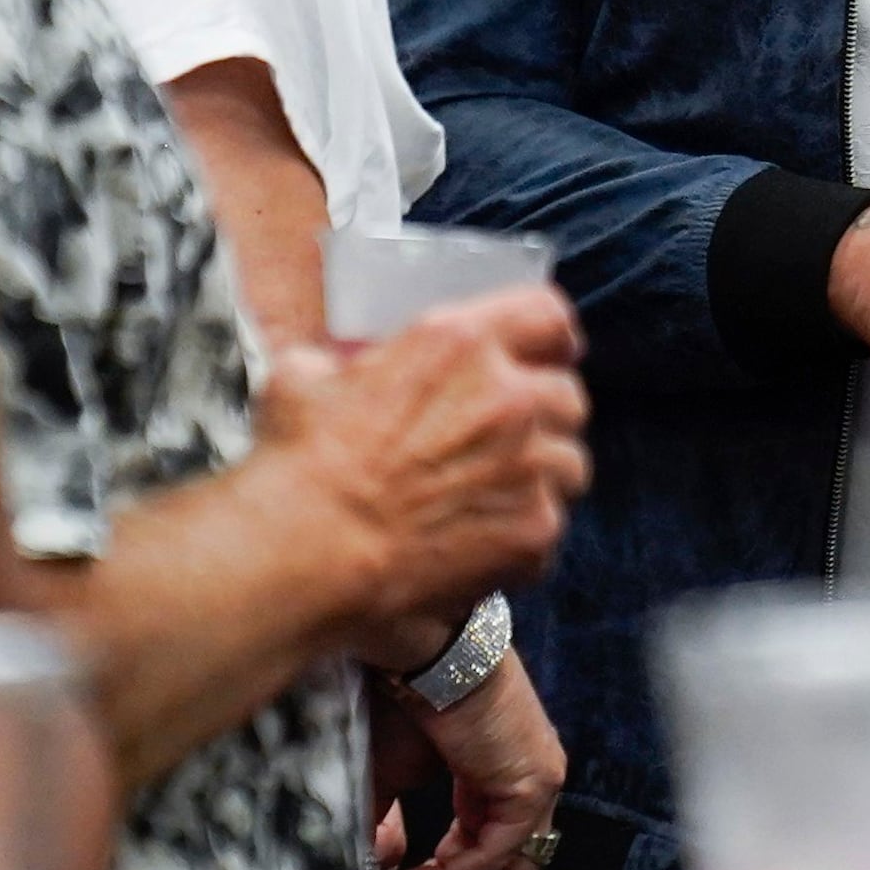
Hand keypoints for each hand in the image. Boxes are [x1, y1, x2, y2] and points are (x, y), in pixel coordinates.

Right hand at [268, 288, 593, 630]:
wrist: (308, 554)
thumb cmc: (299, 465)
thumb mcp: (305, 377)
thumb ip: (347, 365)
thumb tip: (340, 374)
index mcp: (459, 343)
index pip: (547, 316)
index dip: (552, 336)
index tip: (552, 352)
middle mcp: (508, 396)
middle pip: (567, 395)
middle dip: (543, 415)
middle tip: (506, 440)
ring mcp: (529, 465)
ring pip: (570, 463)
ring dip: (542, 476)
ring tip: (493, 497)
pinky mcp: (535, 528)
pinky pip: (551, 525)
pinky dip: (522, 536)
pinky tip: (479, 545)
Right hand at [371, 649, 564, 869]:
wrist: (418, 645)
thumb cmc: (399, 695)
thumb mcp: (384, 773)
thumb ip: (382, 823)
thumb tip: (379, 869)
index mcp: (495, 775)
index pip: (488, 853)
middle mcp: (526, 780)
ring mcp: (537, 780)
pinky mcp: (534, 780)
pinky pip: (498, 850)